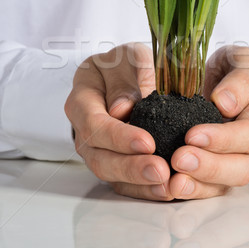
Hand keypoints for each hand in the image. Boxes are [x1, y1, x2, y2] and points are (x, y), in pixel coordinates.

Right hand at [65, 43, 174, 200]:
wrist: (127, 73)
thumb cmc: (127, 64)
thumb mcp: (129, 58)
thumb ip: (128, 78)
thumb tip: (122, 109)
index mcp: (82, 98)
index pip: (93, 123)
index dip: (118, 136)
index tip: (147, 142)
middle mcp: (83, 128)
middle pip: (98, 156)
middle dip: (129, 167)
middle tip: (160, 171)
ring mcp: (96, 149)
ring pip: (109, 173)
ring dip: (138, 183)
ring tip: (166, 185)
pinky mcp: (113, 162)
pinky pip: (124, 182)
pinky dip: (143, 188)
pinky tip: (165, 190)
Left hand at [168, 45, 248, 198]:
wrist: (230, 80)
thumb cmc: (235, 68)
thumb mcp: (240, 59)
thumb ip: (239, 78)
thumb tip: (226, 103)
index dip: (224, 137)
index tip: (193, 134)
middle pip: (246, 163)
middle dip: (212, 165)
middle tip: (180, 158)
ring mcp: (247, 156)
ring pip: (232, 180)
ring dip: (202, 181)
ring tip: (175, 180)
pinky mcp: (228, 168)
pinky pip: (216, 187)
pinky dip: (195, 189)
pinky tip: (174, 186)